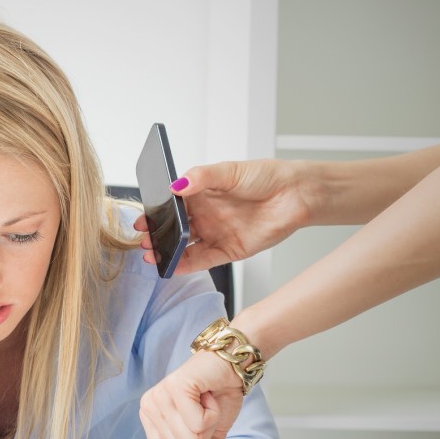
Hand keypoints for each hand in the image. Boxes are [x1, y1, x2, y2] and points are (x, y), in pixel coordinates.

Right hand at [133, 158, 310, 274]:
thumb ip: (202, 177)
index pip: (171, 205)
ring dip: (168, 252)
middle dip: (157, 235)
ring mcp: (215, 233)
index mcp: (201, 193)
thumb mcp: (230, 171)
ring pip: (185, 246)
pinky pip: (203, 260)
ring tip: (152, 255)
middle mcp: (205, 215)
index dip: (155, 213)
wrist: (297, 194)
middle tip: (143, 239)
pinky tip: (173, 267)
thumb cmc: (266, 177)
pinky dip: (187, 265)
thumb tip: (176, 185)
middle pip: (174, 228)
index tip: (142, 220)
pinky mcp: (229, 250)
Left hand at [138, 350, 242, 438]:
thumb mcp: (211, 437)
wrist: (231, 366)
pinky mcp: (175, 387)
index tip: (198, 425)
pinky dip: (214, 413)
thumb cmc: (217, 398)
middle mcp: (148, 408)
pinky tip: (208, 394)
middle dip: (204, 437)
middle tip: (204, 411)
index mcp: (150, 422)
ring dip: (210, 423)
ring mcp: (159, 396)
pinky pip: (199, 423)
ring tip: (205, 402)